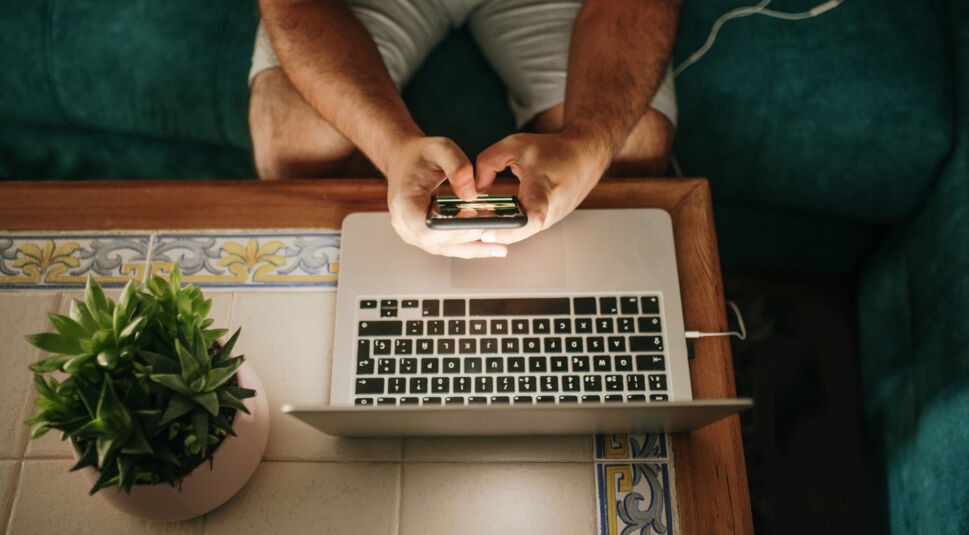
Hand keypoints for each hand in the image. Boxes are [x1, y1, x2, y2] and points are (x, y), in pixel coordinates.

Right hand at [385, 136, 509, 258]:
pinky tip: (489, 246)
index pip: (426, 227)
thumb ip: (458, 167)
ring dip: (473, 248)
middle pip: (438, 242)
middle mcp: (404, 222)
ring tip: (500, 246)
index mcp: (404, 201)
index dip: (451, 228)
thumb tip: (471, 195)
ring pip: (445, 248)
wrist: (403, 160)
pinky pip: (447, 246)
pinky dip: (468, 246)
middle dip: (469, 238)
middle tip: (497, 230)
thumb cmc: (418, 155)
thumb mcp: (440, 148)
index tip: (473, 218)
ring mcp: (412, 233)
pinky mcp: (423, 237)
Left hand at [475, 131, 609, 244]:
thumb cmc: (552, 151)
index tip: (486, 232)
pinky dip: (508, 226)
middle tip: (468, 228)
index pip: (529, 218)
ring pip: (518, 234)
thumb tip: (474, 188)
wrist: (584, 157)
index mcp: (543, 190)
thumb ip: (487, 163)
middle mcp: (549, 212)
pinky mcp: (547, 223)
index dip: (506, 228)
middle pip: (517, 232)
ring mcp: (550, 221)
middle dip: (491, 233)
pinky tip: (492, 220)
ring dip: (498, 231)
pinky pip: (523, 229)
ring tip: (476, 223)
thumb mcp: (514, 145)